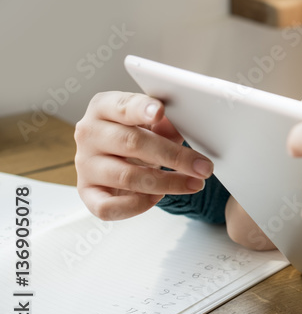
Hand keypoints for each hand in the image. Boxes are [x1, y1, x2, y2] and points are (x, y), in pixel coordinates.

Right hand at [75, 91, 214, 220]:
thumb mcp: (154, 123)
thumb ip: (166, 122)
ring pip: (126, 176)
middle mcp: (89, 134)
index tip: (160, 111)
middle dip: (174, 156)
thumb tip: (180, 125)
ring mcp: (85, 165)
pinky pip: (107, 207)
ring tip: (193, 184)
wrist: (119, 157)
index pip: (122, 106)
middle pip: (132, 143)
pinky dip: (136, 205)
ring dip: (167, 183)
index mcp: (104, 107)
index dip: (141, 108)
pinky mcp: (87, 192)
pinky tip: (158, 197)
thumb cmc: (138, 134)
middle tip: (204, 167)